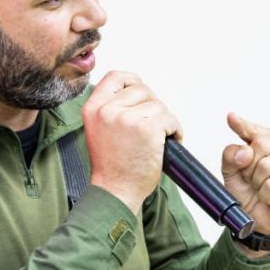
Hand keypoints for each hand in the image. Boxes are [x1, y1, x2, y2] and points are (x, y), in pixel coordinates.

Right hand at [83, 72, 181, 214]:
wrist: (114, 192)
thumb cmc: (111, 166)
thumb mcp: (98, 130)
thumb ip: (111, 109)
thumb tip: (136, 93)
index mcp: (93, 109)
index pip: (115, 77)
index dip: (132, 80)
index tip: (141, 92)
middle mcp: (108, 111)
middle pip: (142, 90)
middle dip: (152, 106)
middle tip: (153, 126)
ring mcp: (127, 119)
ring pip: (158, 105)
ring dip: (164, 121)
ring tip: (159, 139)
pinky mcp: (147, 130)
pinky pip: (170, 119)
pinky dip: (175, 131)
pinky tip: (169, 142)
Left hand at [220, 112, 269, 235]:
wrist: (255, 216)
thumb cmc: (246, 190)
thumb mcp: (230, 172)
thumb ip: (231, 156)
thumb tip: (245, 151)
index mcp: (268, 140)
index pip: (254, 130)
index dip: (242, 125)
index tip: (231, 118)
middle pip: (260, 145)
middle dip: (248, 166)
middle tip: (251, 178)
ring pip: (266, 166)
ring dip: (257, 183)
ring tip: (260, 188)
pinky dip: (265, 194)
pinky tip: (269, 197)